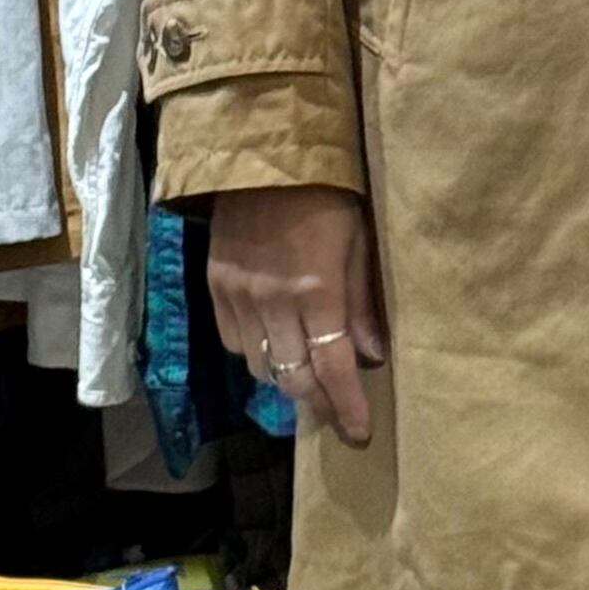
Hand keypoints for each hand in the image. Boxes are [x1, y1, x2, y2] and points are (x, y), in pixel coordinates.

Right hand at [207, 185, 384, 445]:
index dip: (346, 407)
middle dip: (317, 405)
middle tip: (337, 417)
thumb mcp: (358, 240)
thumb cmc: (325, 193)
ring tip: (308, 384)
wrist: (259, 154)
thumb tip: (373, 355)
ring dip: (286, 382)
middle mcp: (272, 303)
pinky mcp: (214, 287)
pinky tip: (274, 350)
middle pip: (293, 378)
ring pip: (259, 367)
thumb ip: (362, 302)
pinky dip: (256, 356)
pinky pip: (233, 342)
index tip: (359, 435)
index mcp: (316, 290)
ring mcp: (238, 297)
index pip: (332, 368)